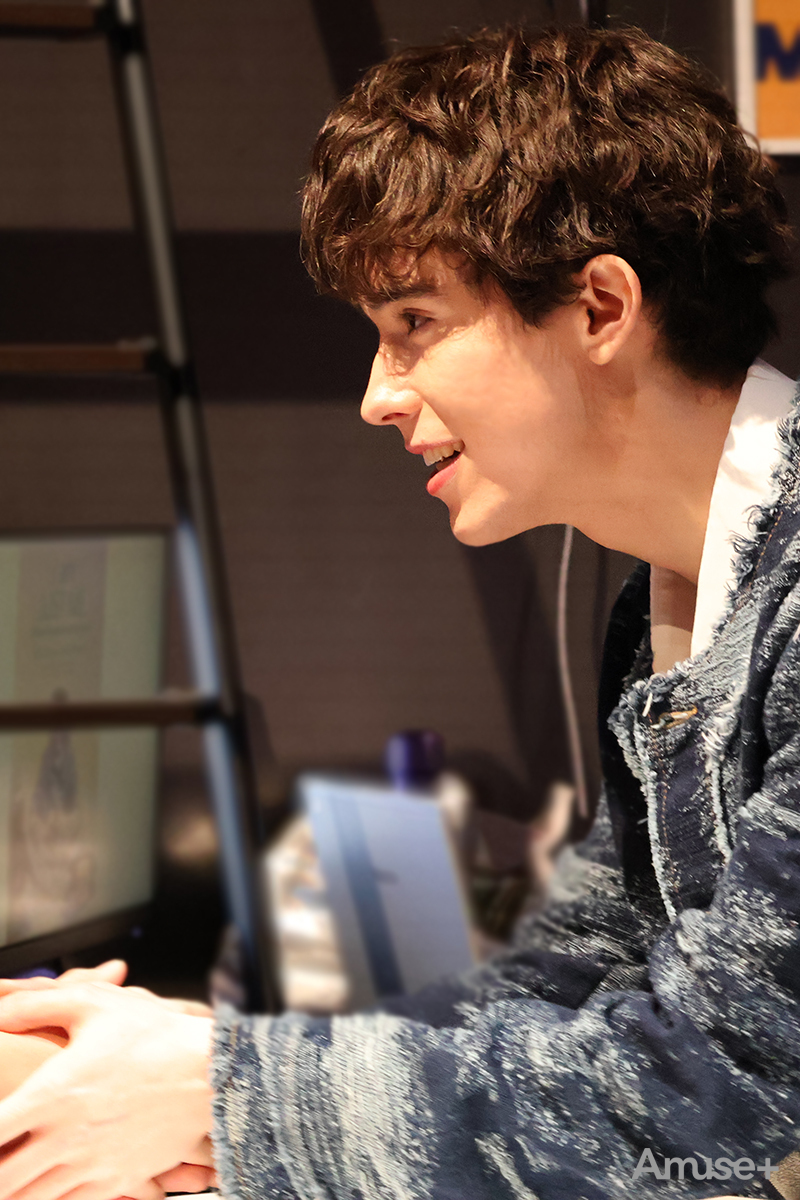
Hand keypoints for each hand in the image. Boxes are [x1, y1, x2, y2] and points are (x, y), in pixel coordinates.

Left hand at [0, 979, 213, 1199]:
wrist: (211, 1073)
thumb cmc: (155, 1036)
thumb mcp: (94, 1004)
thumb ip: (37, 1003)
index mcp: (53, 1094)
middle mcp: (66, 1138)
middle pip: (1, 1178)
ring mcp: (90, 1166)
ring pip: (27, 1199)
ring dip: (11, 1187)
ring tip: (11, 1171)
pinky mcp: (115, 1182)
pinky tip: (41, 1184)